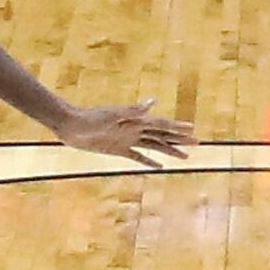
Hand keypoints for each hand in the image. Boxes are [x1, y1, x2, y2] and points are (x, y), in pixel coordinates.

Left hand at [53, 99, 195, 166]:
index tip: (193, 129)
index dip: (178, 127)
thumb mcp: (112, 114)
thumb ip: (133, 110)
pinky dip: (150, 162)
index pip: (162, 124)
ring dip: (170, 150)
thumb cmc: (90, 118)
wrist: (71, 126)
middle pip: (163, 135)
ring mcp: (128, 140)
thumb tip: (153, 102)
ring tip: (185, 157)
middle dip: (180, 139)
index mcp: (136, 120)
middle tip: (198, 142)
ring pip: (155, 146)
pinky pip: (139, 157)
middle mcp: (135, 130)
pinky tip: (160, 167)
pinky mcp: (119, 150)